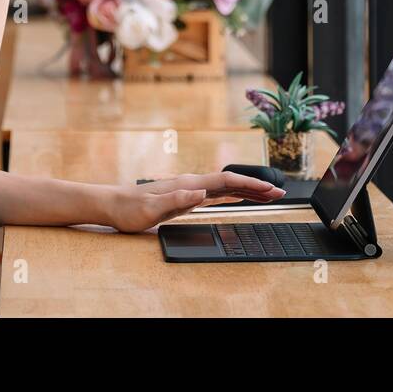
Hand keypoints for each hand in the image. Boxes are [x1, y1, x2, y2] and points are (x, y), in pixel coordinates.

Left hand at [104, 172, 285, 232]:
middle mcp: (191, 183)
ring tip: (268, 195)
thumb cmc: (129, 209)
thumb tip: (201, 193)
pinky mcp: (185, 196)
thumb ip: (176, 200)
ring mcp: (189, 188)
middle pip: (231, 182)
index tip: (270, 190)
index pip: (225, 182)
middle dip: (256, 186)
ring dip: (247, 190)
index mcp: (187, 184)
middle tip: (280, 193)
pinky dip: (232, 195)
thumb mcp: (150, 210)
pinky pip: (215, 193)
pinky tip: (239, 197)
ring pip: (225, 186)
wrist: (112, 204)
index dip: (250, 185)